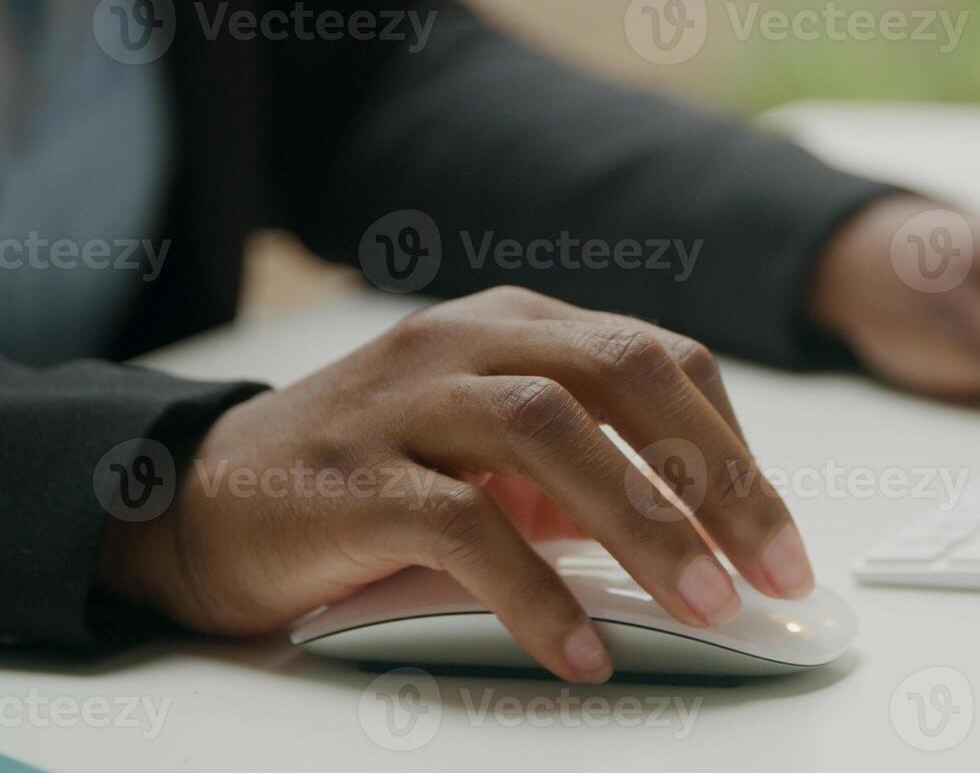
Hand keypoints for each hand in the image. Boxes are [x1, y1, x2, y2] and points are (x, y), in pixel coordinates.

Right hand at [95, 287, 812, 683]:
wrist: (203, 496)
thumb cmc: (373, 478)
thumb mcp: (490, 456)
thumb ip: (584, 473)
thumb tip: (707, 545)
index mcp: (516, 327)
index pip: (658, 358)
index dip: (733, 442)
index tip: (777, 531)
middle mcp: (468, 343)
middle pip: (625, 376)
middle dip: (720, 477)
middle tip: (776, 568)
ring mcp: (407, 400)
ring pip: (553, 432)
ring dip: (646, 524)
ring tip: (708, 607)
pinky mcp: (354, 475)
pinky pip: (464, 526)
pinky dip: (536, 593)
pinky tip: (584, 651)